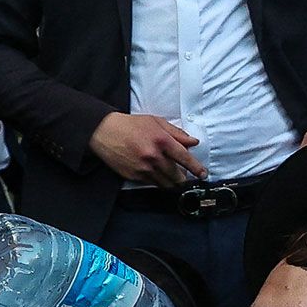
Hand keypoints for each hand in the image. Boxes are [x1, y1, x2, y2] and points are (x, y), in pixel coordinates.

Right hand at [89, 111, 204, 185]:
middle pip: (176, 176)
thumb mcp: (156, 122)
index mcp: (161, 140)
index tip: (202, 174)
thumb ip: (177, 133)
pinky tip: (157, 175)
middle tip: (185, 177)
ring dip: (172, 183)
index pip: (184, 158)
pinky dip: (158, 181)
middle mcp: (153, 156)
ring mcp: (143, 168)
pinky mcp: (133, 176)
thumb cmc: (131, 125)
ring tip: (174, 179)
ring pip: (165, 183)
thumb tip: (193, 142)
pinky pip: (152, 183)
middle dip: (184, 179)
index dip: (196, 168)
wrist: (104, 132)